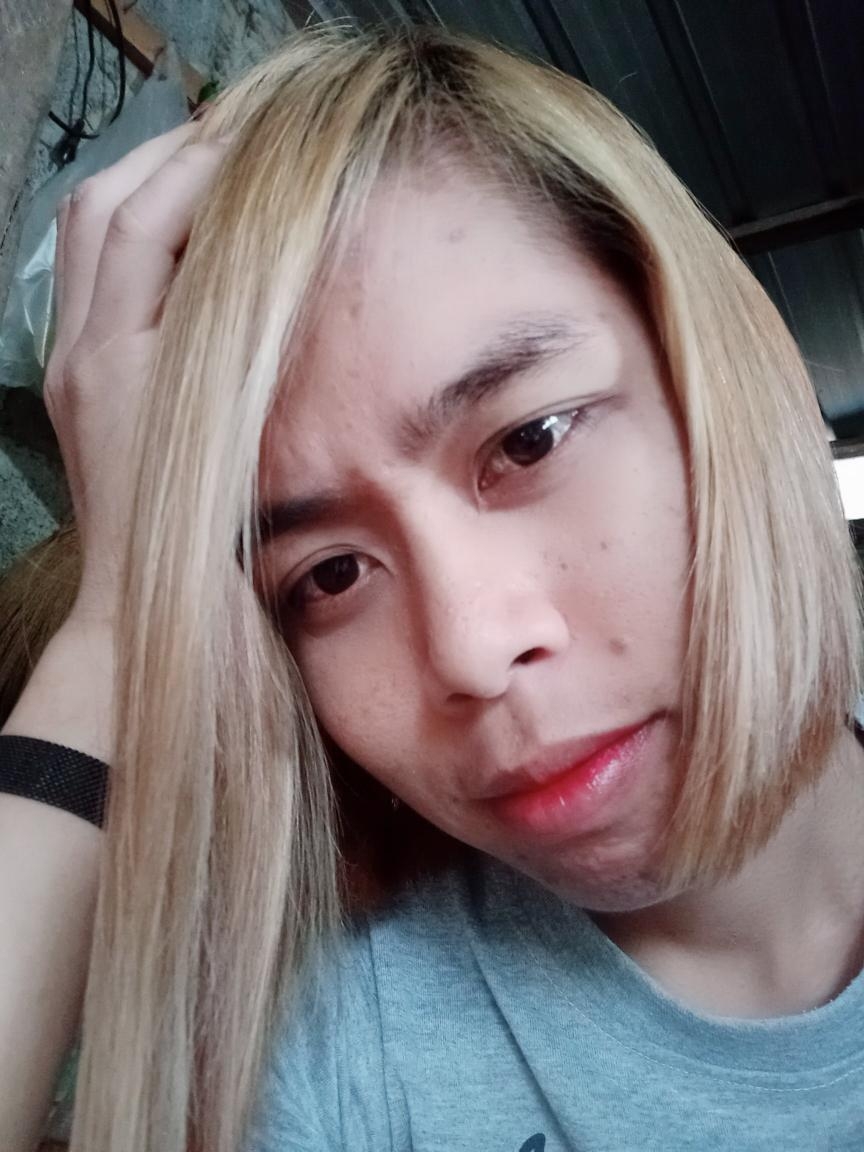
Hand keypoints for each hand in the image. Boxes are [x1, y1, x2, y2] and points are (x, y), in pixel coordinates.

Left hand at [44, 123, 227, 620]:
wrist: (143, 609)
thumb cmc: (203, 543)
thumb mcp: (234, 434)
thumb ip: (240, 342)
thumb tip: (268, 260)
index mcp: (119, 361)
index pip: (148, 227)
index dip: (201, 171)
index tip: (255, 137)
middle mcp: (81, 351)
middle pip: (100, 209)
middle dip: (162, 157)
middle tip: (228, 132)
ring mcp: (70, 365)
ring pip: (83, 236)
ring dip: (138, 185)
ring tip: (200, 166)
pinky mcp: (76, 383)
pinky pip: (87, 276)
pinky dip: (127, 232)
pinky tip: (176, 237)